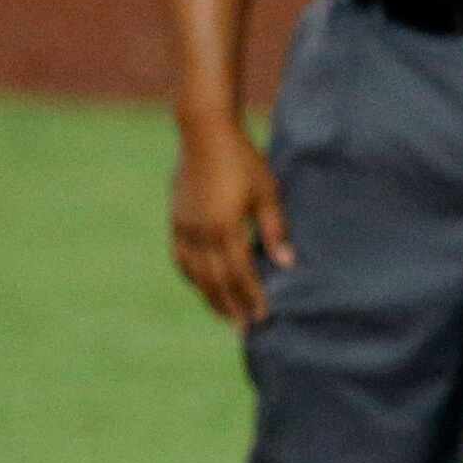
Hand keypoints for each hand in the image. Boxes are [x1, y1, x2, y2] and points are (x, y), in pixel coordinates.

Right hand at [169, 118, 292, 329]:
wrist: (204, 132)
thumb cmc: (243, 160)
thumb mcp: (267, 193)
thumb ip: (275, 230)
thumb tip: (286, 264)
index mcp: (225, 227)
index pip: (240, 273)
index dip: (252, 297)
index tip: (263, 317)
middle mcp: (201, 231)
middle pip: (216, 281)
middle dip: (231, 307)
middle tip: (244, 330)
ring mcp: (184, 226)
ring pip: (195, 273)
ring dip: (210, 297)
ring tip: (225, 316)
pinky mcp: (176, 219)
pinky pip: (180, 257)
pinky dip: (191, 276)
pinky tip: (201, 286)